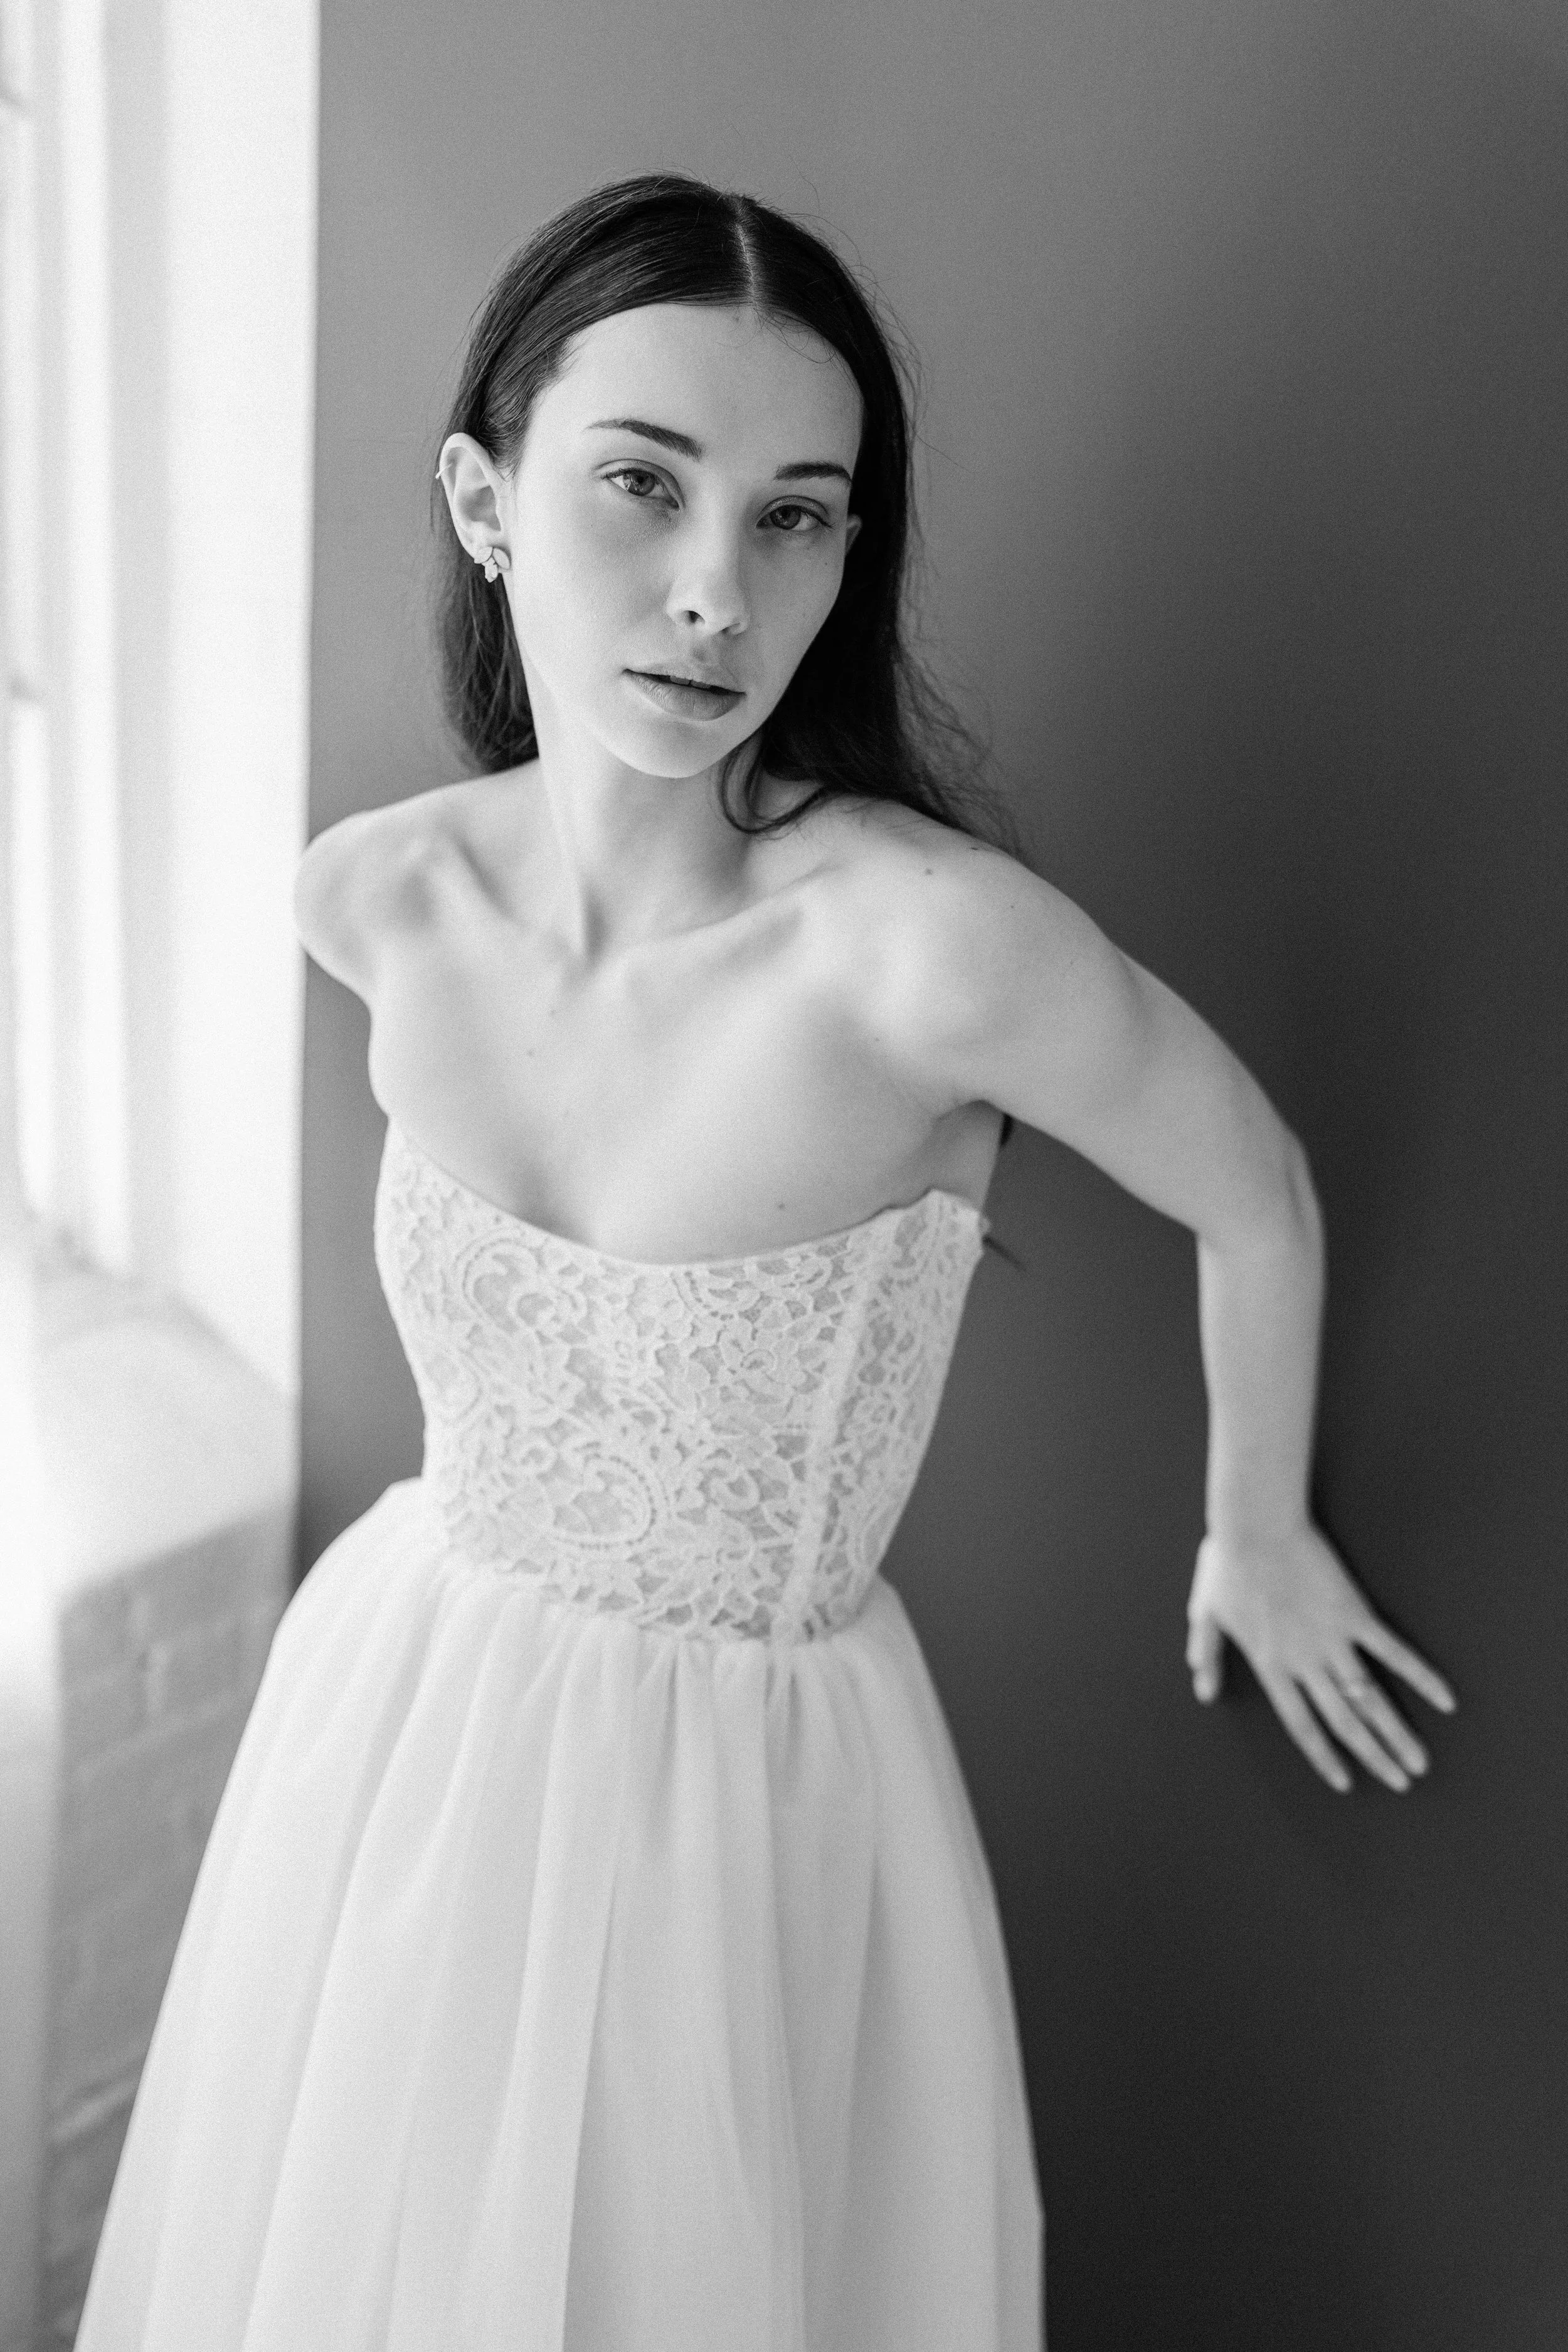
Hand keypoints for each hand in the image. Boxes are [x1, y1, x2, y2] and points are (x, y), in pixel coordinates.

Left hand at [1185, 1524, 1456, 1792]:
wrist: (1256, 1526)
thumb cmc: (1228, 1563)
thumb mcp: (1206, 1612)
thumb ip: (1206, 1654)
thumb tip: (1202, 1691)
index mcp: (1271, 1666)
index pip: (1301, 1725)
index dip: (1324, 1755)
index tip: (1345, 1781)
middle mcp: (1305, 1662)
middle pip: (1344, 1722)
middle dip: (1373, 1756)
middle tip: (1400, 1783)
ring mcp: (1333, 1640)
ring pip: (1371, 1699)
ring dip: (1397, 1733)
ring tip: (1420, 1762)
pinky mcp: (1355, 1614)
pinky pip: (1394, 1652)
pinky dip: (1421, 1677)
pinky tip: (1444, 1700)